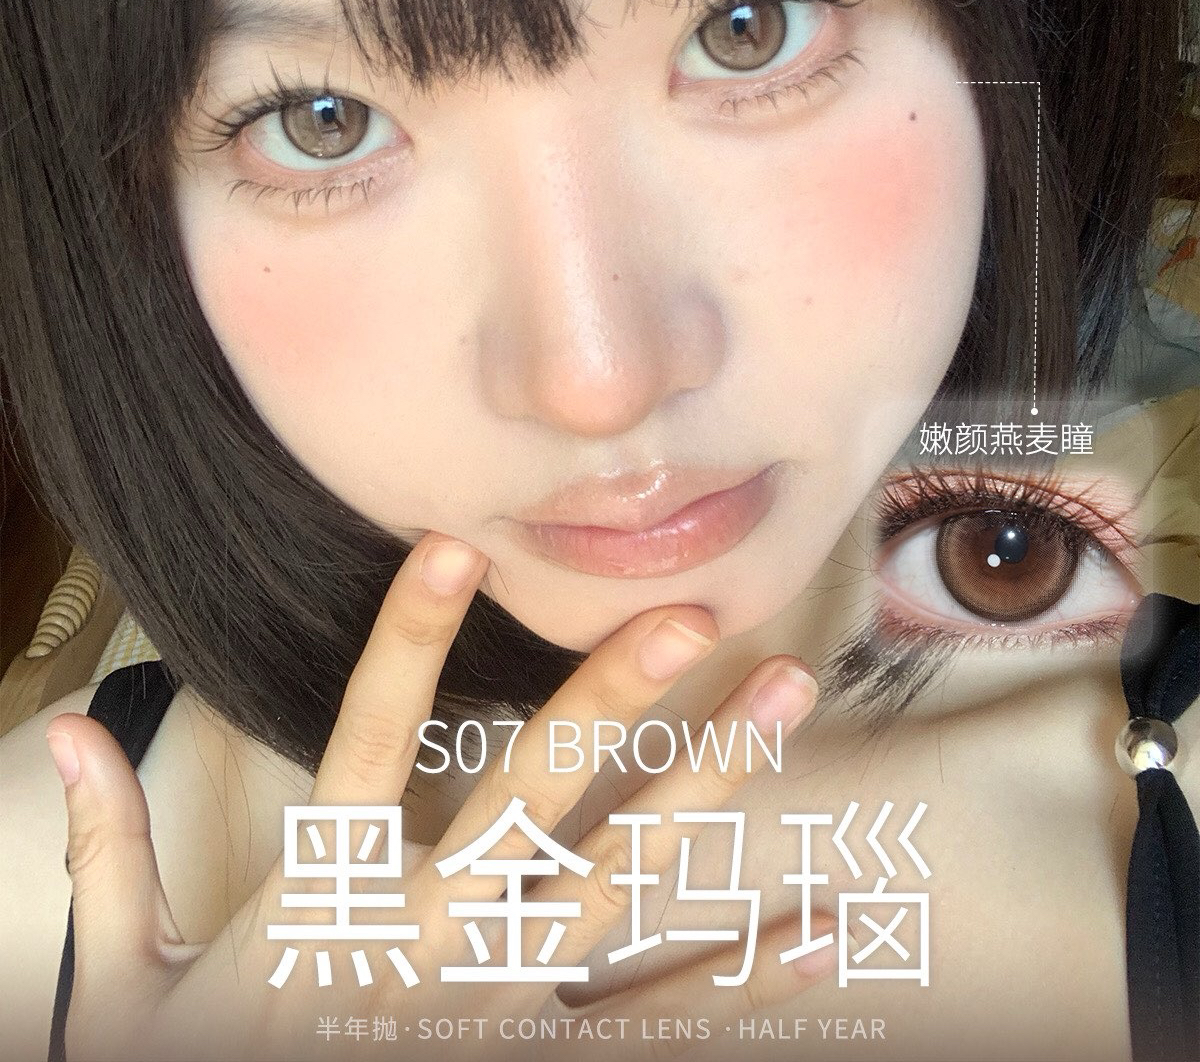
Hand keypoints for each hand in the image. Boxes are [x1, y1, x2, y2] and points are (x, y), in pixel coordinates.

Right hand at [47, 535, 833, 1060]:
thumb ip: (108, 859)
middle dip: (610, 701)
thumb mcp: (131, 987)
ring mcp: (502, 1005)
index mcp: (328, 900)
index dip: (405, 642)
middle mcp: (431, 939)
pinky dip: (739, 977)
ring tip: (782, 702)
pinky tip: (825, 931)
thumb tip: (65, 733)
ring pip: (617, 880)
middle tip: (689, 618)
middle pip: (529, 796)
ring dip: (704, 786)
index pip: (366, 742)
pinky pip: (651, 1022)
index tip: (450, 543)